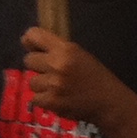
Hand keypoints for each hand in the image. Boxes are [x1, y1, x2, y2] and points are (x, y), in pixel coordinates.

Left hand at [21, 29, 136, 132]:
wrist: (108, 102)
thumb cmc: (95, 76)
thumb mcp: (80, 56)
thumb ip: (57, 50)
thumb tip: (28, 41)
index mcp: (67, 49)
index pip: (35, 35)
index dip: (30, 40)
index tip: (33, 47)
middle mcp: (58, 64)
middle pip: (29, 60)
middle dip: (38, 66)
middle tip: (52, 72)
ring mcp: (53, 84)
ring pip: (32, 82)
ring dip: (42, 85)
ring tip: (57, 88)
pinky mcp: (51, 101)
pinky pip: (35, 98)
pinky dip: (45, 100)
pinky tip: (58, 98)